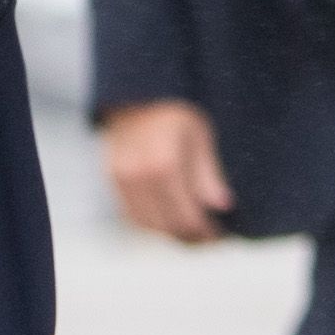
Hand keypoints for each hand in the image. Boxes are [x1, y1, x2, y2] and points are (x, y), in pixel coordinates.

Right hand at [101, 100, 234, 243]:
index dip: (205, 232)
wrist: (136, 96)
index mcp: (164, 163)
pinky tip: (169, 219)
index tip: (219, 235)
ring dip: (170, 233)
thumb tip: (222, 207)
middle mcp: (138, 174)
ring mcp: (121, 178)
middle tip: (208, 238)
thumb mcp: (200, 136)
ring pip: (148, 225)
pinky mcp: (111, 180)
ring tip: (191, 232)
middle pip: (167, 225)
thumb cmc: (175, 114)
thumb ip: (208, 174)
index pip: (187, 216)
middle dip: (190, 237)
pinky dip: (152, 223)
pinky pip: (132, 215)